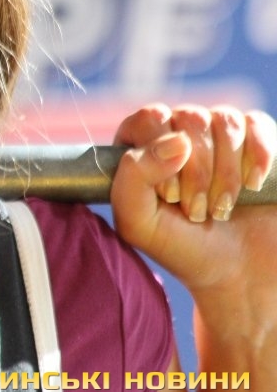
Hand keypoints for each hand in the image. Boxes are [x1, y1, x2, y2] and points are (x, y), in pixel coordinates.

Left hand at [109, 103, 275, 290]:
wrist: (239, 273)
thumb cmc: (182, 247)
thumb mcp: (138, 222)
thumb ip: (133, 177)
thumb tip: (177, 140)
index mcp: (142, 146)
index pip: (149, 118)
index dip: (160, 154)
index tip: (170, 196)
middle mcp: (178, 133)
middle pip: (189, 118)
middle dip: (198, 171)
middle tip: (197, 210)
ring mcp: (218, 135)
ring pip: (224, 119)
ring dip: (227, 172)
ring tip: (222, 208)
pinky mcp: (256, 141)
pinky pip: (256, 123)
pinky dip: (258, 156)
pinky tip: (253, 186)